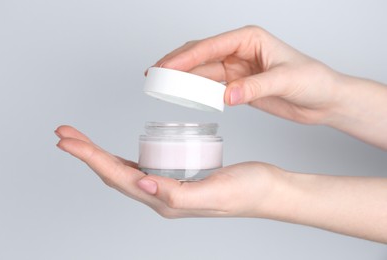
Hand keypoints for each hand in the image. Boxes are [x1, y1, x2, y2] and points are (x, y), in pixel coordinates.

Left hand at [55, 125, 283, 217]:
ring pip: (122, 171)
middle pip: (113, 173)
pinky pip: (140, 168)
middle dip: (86, 153)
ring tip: (81, 140)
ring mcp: (167, 188)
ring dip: (98, 155)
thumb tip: (142, 184)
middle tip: (65, 134)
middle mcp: (161, 196)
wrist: (267, 190)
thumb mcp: (215, 192)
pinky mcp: (176, 178)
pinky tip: (115, 152)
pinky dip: (120, 158)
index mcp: (166, 201)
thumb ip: (177, 193)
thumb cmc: (248, 190)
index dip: (90, 157)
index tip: (68, 140)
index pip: (118, 176)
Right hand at [151, 25, 386, 148]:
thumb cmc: (313, 81)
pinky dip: (195, 90)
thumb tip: (227, 96)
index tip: (166, 67)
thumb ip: (254, 88)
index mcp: (250, 39)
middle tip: (154, 74)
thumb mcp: (285, 81)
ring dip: (182, 78)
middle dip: (176, 64)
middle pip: (200, 55)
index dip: (185, 57)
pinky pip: (210, 86)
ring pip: (202, 70)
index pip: (211, 45)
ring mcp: (237, 68)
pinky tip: (182, 95)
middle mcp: (240, 50)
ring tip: (160, 85)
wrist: (323, 99)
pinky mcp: (237, 85)